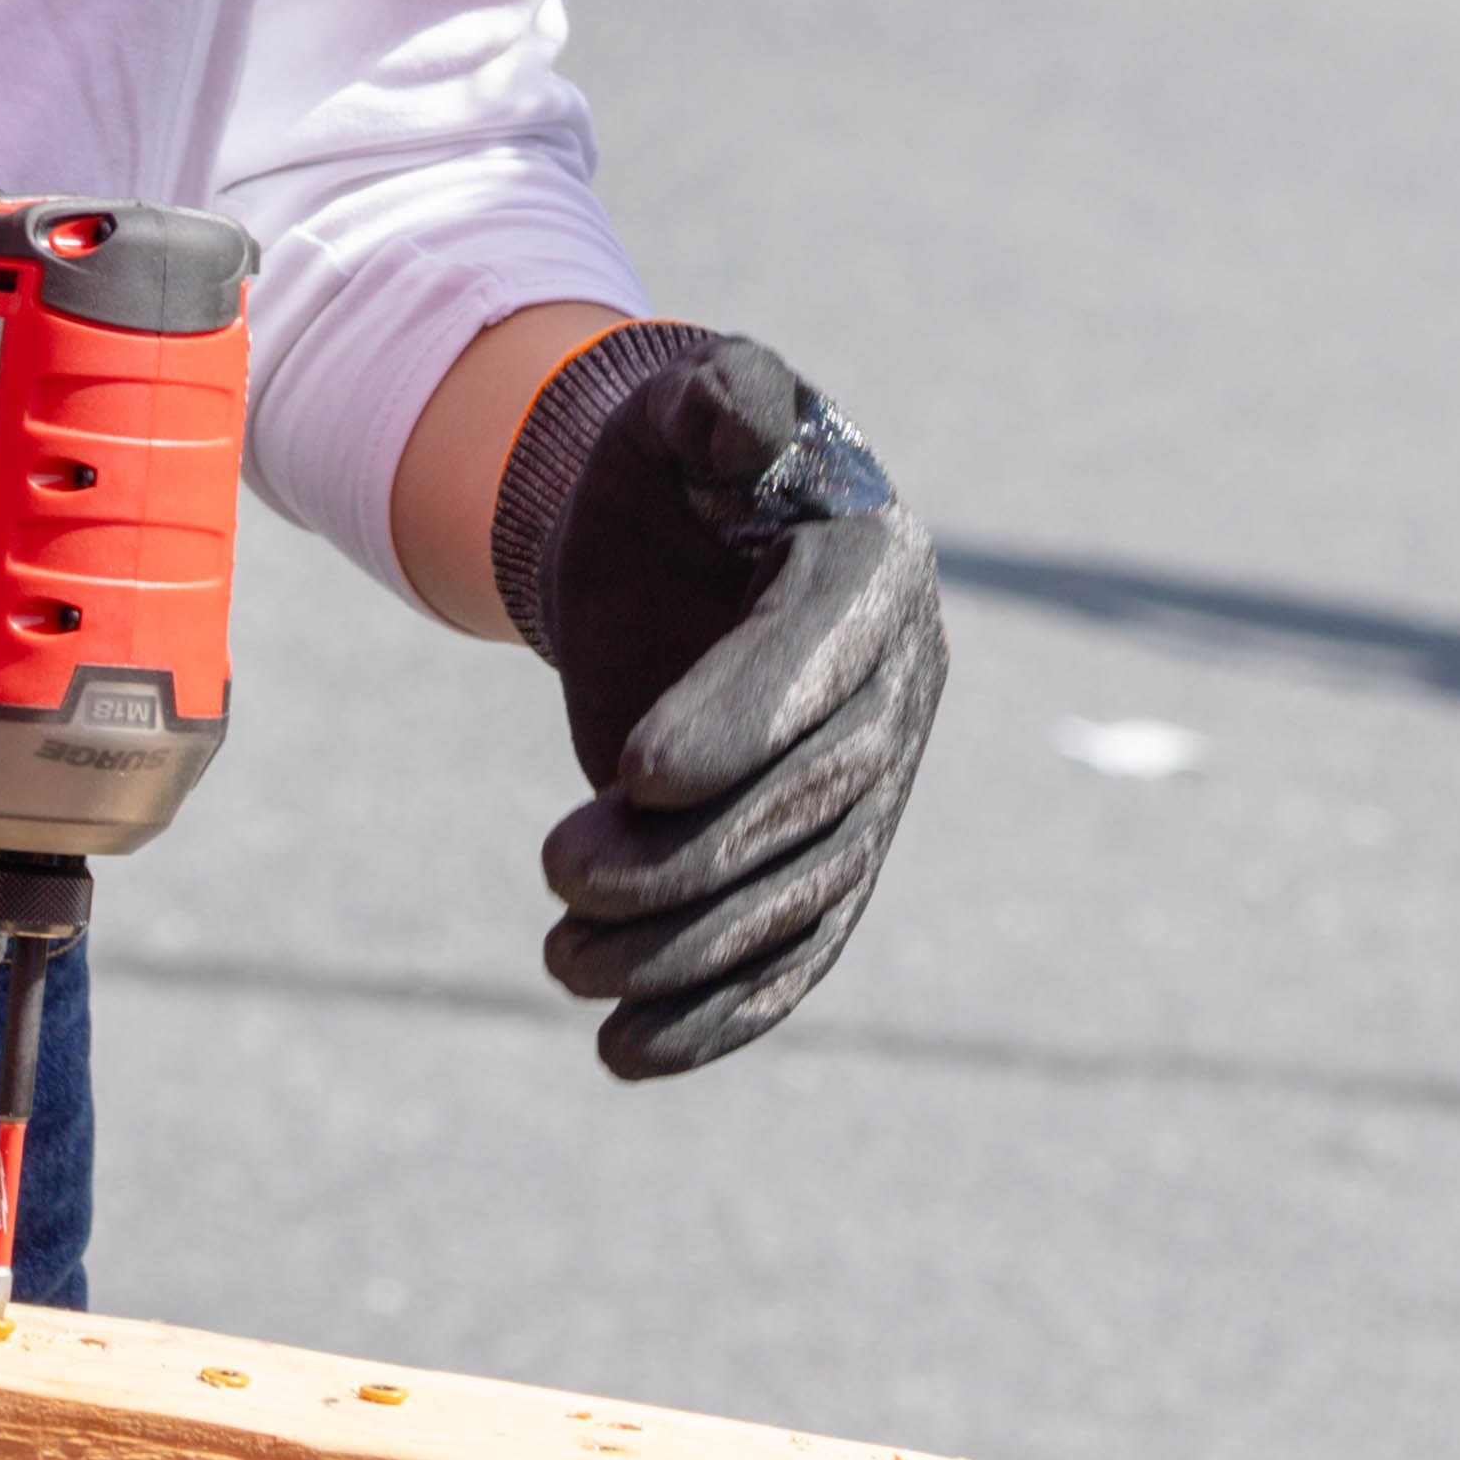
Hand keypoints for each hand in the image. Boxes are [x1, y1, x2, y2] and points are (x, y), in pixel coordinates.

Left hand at [496, 321, 942, 1075]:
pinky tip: (624, 1055)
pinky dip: (721, 1018)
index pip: (822, 660)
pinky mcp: (831, 857)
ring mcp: (877, 781)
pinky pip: (796, 953)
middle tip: (557, 869)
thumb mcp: (684, 412)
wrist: (686, 540)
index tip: (627, 771)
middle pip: (814, 799)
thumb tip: (731, 411)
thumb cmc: (678, 466)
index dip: (738, 720)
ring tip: (559, 960)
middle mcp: (902, 682)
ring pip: (803, 896)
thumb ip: (713, 404)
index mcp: (877, 566)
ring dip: (686, 953)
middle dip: (689, 856)